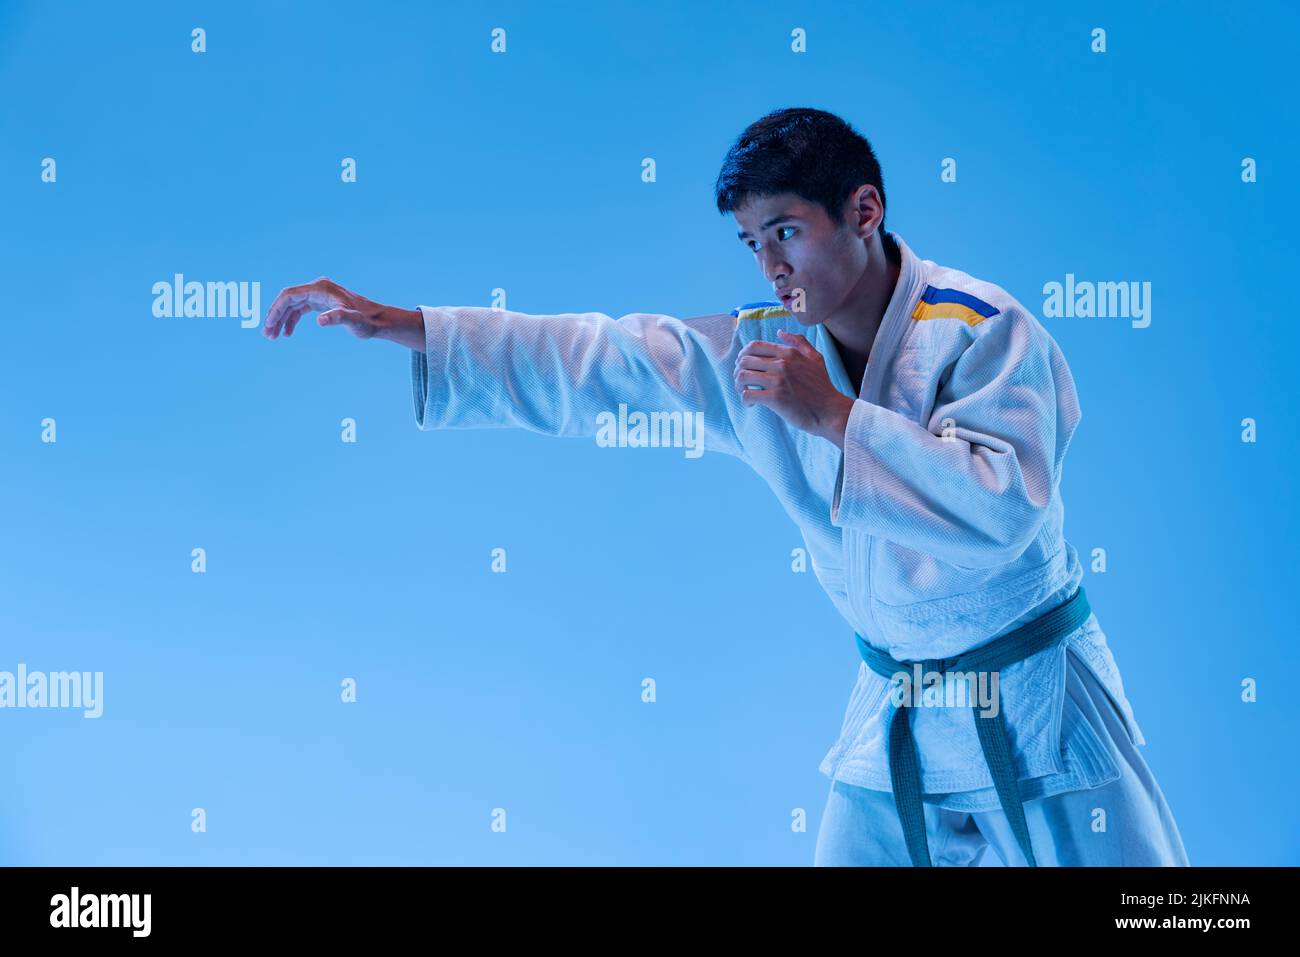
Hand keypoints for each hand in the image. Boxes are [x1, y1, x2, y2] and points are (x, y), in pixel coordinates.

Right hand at [262, 277, 424, 349]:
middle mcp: (318, 288)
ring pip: (292, 305)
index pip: (290, 295)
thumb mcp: (353, 321)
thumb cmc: (367, 322)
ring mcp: (319, 295)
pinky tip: (286, 333)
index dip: (276, 309)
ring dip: (281, 319)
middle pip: (288, 299)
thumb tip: (320, 320)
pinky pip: (300, 309)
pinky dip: (292, 320)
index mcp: (321, 288)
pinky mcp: (321, 302)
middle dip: (275, 316)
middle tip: (267, 335)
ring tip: (272, 336)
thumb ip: (338, 318)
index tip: (269, 325)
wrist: (378, 321)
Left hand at [733, 329, 855, 447]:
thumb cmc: (822, 387)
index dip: (743, 355)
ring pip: (742, 376)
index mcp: (789, 353)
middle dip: (739, 371)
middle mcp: (782, 364)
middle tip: (743, 382)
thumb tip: (780, 332)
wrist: (830, 411)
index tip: (744, 366)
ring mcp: (778, 380)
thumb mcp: (816, 358)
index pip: (754, 346)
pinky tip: (752, 404)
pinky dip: (745, 400)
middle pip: (744, 360)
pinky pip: (747, 394)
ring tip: (745, 392)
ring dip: (739, 385)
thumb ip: (799, 342)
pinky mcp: (775, 398)